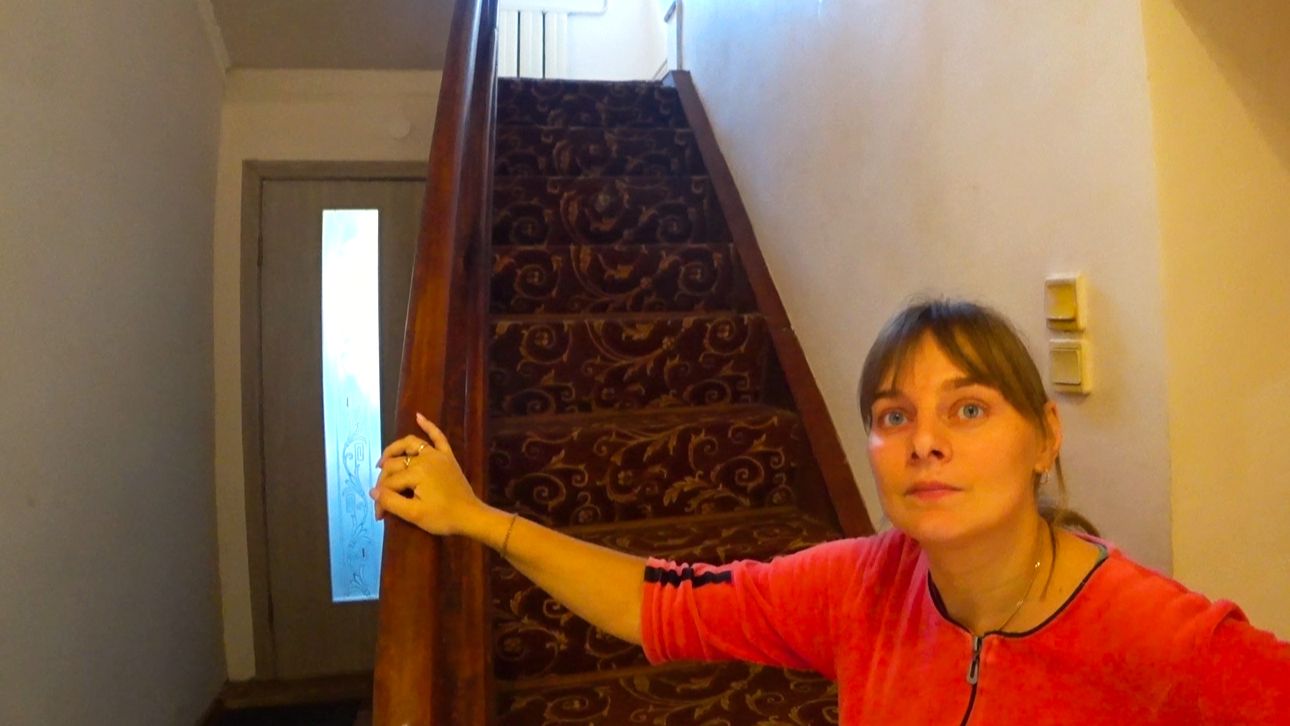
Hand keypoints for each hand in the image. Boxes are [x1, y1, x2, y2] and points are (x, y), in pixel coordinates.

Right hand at [370, 413, 481, 535]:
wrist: (469, 516)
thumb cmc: (442, 517)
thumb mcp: (413, 514)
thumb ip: (391, 502)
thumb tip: (373, 491)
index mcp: (416, 472)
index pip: (389, 483)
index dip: (381, 500)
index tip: (380, 516)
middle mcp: (425, 458)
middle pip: (395, 465)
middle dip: (384, 483)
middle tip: (381, 501)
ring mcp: (437, 455)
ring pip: (410, 444)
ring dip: (394, 449)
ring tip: (383, 461)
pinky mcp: (447, 456)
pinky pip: (438, 437)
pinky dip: (428, 426)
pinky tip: (418, 417)